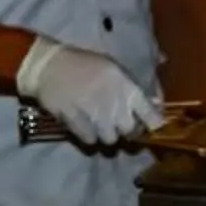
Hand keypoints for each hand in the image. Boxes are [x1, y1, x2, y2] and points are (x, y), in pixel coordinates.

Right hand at [16, 37, 160, 146]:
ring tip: (98, 123)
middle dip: (126, 130)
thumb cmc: (84, 64)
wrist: (49, 66)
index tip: (151, 126)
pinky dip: (88, 136)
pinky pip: (90, 141)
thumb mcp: (114, 68)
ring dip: (105, 134)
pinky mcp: (77, 123)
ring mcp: (95, 114)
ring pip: (110, 140)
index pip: (152, 116)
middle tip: (117, 122)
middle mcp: (114, 103)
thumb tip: (156, 103)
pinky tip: (84, 125)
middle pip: (130, 132)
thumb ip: (135, 87)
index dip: (154, 125)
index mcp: (127, 87)